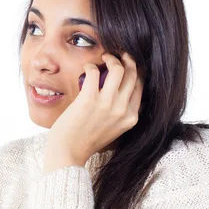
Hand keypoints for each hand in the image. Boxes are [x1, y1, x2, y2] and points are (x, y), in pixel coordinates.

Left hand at [43, 52, 142, 173]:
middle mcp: (122, 110)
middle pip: (133, 74)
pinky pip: (94, 72)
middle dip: (127, 59)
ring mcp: (107, 104)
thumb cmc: (87, 141)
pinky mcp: (89, 99)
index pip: (140, 86)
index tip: (128, 64)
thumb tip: (120, 92)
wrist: (68, 154)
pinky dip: (90, 66)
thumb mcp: (113, 130)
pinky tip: (86, 68)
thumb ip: (120, 113)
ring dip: (110, 58)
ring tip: (103, 57)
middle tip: (117, 55)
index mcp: (131, 118)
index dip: (136, 70)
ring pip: (118, 69)